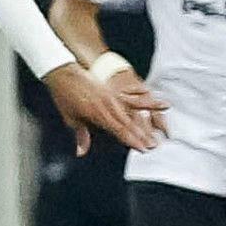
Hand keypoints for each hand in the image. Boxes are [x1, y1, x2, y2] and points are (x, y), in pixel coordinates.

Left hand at [41, 64, 166, 154]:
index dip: (132, 140)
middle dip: (143, 134)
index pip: (119, 130)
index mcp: (98, 115)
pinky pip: (130, 91)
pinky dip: (141, 94)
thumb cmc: (64, 97)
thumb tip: (81, 152)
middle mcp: (108, 104)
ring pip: (133, 106)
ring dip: (148, 113)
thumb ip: (81, 136)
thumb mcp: (71, 118)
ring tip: (163, 118)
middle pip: (130, 121)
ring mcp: (111, 94)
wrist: (62, 72)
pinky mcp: (111, 86)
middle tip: (155, 144)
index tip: (143, 149)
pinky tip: (151, 93)